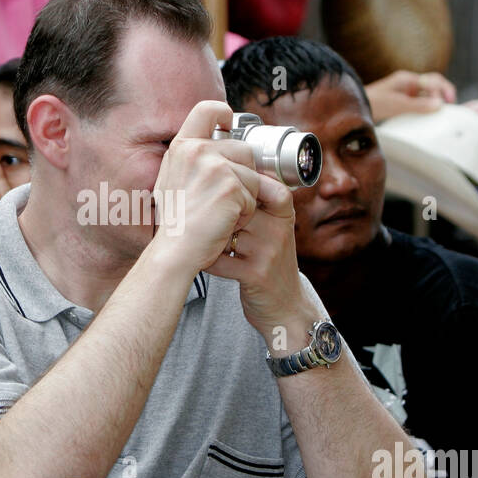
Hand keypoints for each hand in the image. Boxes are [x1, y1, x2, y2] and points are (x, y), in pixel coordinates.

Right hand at [146, 100, 262, 275]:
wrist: (175, 250)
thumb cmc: (176, 223)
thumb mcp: (173, 180)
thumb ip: (193, 160)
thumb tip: (219, 146)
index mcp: (182, 147)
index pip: (206, 109)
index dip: (223, 113)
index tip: (229, 125)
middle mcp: (197, 151)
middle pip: (243, 149)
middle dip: (243, 175)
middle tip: (224, 198)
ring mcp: (215, 167)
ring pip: (252, 175)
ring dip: (245, 197)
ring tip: (221, 213)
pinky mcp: (232, 187)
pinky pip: (254, 196)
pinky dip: (245, 213)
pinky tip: (225, 222)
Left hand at [205, 169, 309, 339]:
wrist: (284, 305)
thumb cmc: (268, 260)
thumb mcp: (271, 227)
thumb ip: (253, 203)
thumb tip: (215, 171)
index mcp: (282, 213)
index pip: (258, 183)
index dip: (230, 186)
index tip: (210, 194)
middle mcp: (278, 229)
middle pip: (234, 206)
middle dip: (211, 212)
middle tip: (193, 215)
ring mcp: (268, 251)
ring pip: (223, 230)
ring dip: (206, 235)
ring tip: (196, 237)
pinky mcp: (256, 275)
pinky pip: (218, 257)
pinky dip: (205, 257)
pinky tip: (203, 257)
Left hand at [365, 70, 455, 121]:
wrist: (356, 108)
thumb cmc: (373, 103)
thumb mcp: (396, 105)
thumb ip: (418, 105)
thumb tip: (439, 105)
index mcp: (407, 79)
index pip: (433, 80)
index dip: (443, 90)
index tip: (447, 103)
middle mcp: (408, 84)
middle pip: (433, 85)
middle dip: (443, 94)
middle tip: (449, 107)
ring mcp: (406, 93)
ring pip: (428, 95)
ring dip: (435, 103)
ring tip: (440, 114)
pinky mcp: (403, 102)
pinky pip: (420, 103)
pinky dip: (427, 109)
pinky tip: (428, 118)